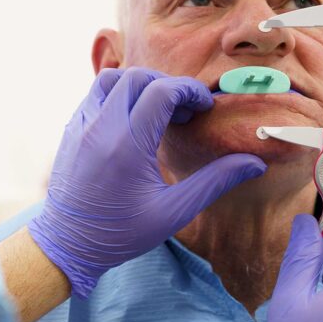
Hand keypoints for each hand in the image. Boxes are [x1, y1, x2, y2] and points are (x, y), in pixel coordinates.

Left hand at [28, 67, 265, 299]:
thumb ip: (214, 182)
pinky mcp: (70, 131)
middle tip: (183, 110)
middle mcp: (101, 128)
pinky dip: (116, 96)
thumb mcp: (173, 213)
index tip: (204, 107)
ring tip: (157, 109)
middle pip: (136, 77)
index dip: (189, 91)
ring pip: (109, 79)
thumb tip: (255, 164)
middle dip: (166, 84)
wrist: (67, 244)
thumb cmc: (121, 233)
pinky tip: (132, 121)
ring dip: (138, 84)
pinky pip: (93, 96)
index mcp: (127, 144)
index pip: (161, 91)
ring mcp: (81, 126)